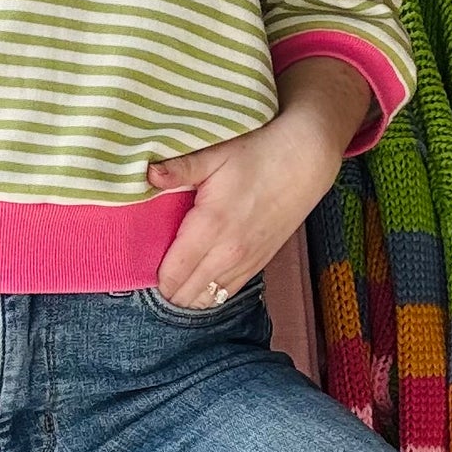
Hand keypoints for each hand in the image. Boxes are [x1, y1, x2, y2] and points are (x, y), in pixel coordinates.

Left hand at [148, 60, 371, 310]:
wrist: (305, 160)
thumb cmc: (259, 152)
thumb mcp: (216, 153)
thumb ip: (180, 168)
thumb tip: (148, 173)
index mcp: (211, 226)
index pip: (173, 274)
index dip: (154, 275)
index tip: (145, 261)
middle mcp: (228, 252)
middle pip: (186, 294)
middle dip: (167, 287)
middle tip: (157, 266)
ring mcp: (246, 261)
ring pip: (207, 300)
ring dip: (188, 293)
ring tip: (177, 274)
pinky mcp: (259, 263)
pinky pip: (227, 293)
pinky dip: (209, 291)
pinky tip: (200, 277)